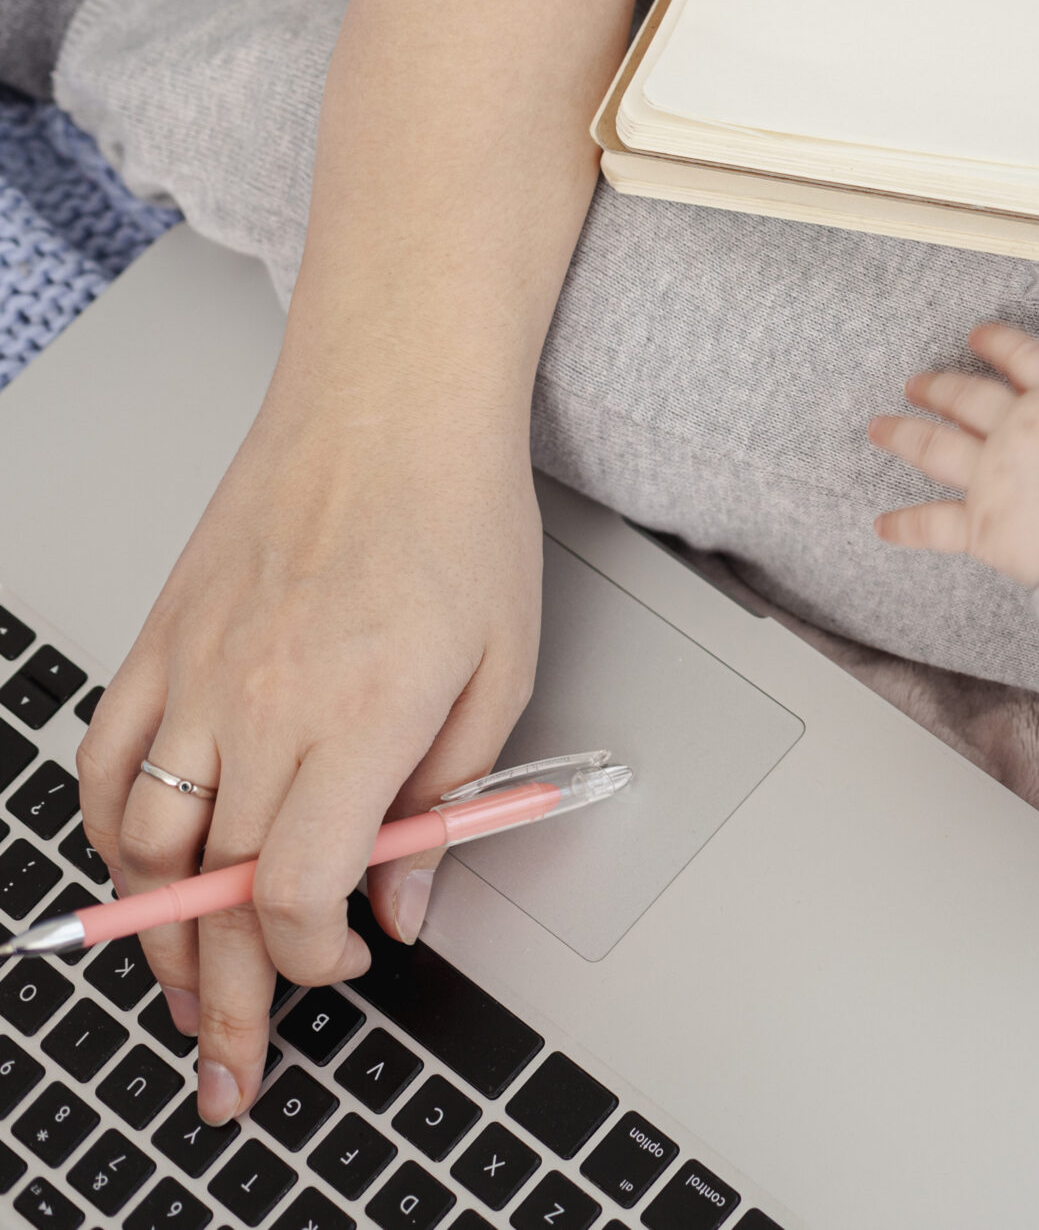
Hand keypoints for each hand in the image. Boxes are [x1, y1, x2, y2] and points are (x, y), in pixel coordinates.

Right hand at [77, 400, 538, 1124]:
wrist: (387, 405)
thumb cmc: (458, 521)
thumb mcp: (501, 672)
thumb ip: (449, 800)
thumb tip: (407, 899)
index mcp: (359, 718)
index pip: (295, 886)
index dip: (313, 954)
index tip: (348, 960)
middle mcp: (260, 704)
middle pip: (213, 888)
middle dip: (226, 994)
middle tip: (232, 1064)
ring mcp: (196, 673)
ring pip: (143, 840)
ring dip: (158, 930)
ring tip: (185, 988)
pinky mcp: (159, 641)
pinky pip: (104, 762)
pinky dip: (111, 830)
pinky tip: (136, 870)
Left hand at [868, 324, 1038, 585]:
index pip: (1022, 359)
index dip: (997, 343)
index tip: (978, 335)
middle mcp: (1016, 432)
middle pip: (965, 398)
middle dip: (937, 387)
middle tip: (915, 384)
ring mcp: (992, 477)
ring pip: (933, 447)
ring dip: (902, 434)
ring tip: (879, 427)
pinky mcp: (981, 526)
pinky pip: (932, 524)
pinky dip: (905, 526)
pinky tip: (883, 526)